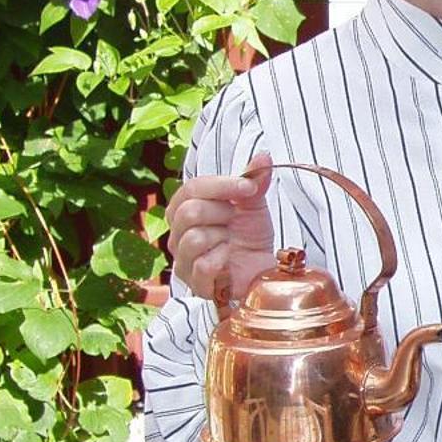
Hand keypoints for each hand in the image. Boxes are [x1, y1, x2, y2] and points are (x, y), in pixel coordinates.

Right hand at [164, 152, 277, 297]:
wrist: (263, 269)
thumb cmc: (250, 236)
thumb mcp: (253, 204)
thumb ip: (253, 181)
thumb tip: (264, 156)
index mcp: (184, 210)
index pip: (190, 189)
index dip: (221, 185)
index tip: (249, 187)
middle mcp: (177, 235)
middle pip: (189, 212)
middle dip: (223, 214)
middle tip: (236, 221)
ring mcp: (183, 261)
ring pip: (193, 239)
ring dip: (223, 238)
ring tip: (232, 242)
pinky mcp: (195, 285)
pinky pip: (203, 266)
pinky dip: (223, 261)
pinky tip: (231, 260)